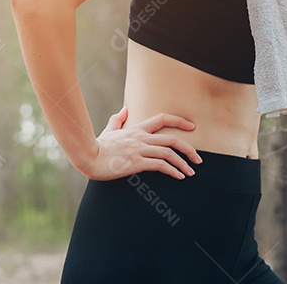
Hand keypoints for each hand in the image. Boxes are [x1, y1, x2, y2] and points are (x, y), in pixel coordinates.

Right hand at [81, 106, 202, 180]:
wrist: (87, 156)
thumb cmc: (97, 146)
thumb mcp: (109, 130)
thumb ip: (118, 120)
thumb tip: (125, 109)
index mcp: (137, 129)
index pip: (162, 118)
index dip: (179, 121)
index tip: (192, 127)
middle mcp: (141, 137)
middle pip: (172, 138)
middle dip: (189, 148)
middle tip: (198, 159)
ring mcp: (139, 149)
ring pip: (169, 153)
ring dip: (183, 163)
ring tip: (191, 172)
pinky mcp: (136, 162)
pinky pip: (160, 165)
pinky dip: (173, 171)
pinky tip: (179, 177)